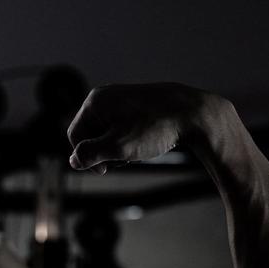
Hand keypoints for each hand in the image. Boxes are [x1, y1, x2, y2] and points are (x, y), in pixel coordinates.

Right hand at [66, 83, 220, 173]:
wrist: (194, 113)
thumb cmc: (155, 129)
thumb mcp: (117, 148)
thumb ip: (89, 155)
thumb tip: (73, 161)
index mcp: (95, 102)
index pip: (75, 136)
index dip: (86, 157)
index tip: (105, 170)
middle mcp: (105, 96)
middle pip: (91, 134)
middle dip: (106, 151)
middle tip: (127, 157)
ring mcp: (121, 99)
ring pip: (108, 133)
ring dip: (119, 147)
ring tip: (139, 148)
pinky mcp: (136, 104)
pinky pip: (123, 127)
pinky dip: (130, 139)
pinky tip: (147, 141)